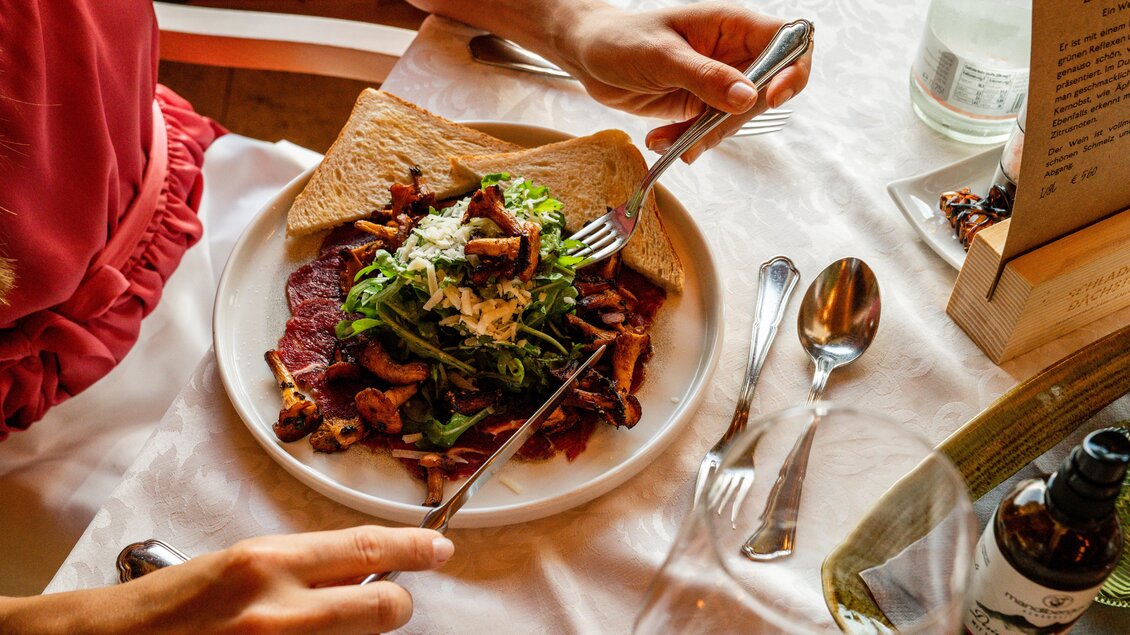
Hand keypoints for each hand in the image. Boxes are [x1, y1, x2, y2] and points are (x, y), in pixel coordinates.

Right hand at [0, 526, 453, 633]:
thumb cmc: (163, 612)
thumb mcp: (236, 569)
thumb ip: (299, 570)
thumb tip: (359, 572)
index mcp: (266, 564)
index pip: (366, 548)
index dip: (414, 548)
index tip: (439, 549)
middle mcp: (278, 611)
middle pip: (386, 607)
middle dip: (394, 603)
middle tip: (387, 600)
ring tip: (308, 627)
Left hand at [558, 1, 812, 161]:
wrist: (587, 55)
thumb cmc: (620, 39)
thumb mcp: (662, 57)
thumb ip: (706, 77)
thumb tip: (749, 98)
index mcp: (731, 25)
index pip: (787, 41)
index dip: (791, 69)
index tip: (770, 98)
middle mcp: (731, 53)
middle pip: (766, 90)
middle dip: (736, 118)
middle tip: (704, 132)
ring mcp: (717, 81)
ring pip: (737, 118)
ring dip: (707, 136)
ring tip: (670, 140)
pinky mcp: (699, 104)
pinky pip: (710, 130)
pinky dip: (689, 141)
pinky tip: (661, 138)